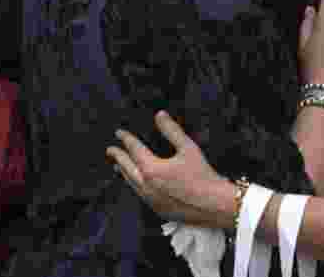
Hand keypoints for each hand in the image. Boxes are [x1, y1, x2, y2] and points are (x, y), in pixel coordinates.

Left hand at [107, 111, 228, 227]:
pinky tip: (137, 183)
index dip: (126, 139)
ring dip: (124, 172)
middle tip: (110, 150)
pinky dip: (134, 185)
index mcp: (151, 169)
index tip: (119, 132)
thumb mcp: (188, 148)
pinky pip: (140, 195)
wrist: (213, 204)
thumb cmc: (202, 175)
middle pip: (127, 168)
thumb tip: (159, 115)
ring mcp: (150, 200)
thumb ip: (172, 131)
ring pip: (131, 183)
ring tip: (118, 166)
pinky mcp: (157, 209)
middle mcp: (146, 186)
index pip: (134, 150)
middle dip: (118, 157)